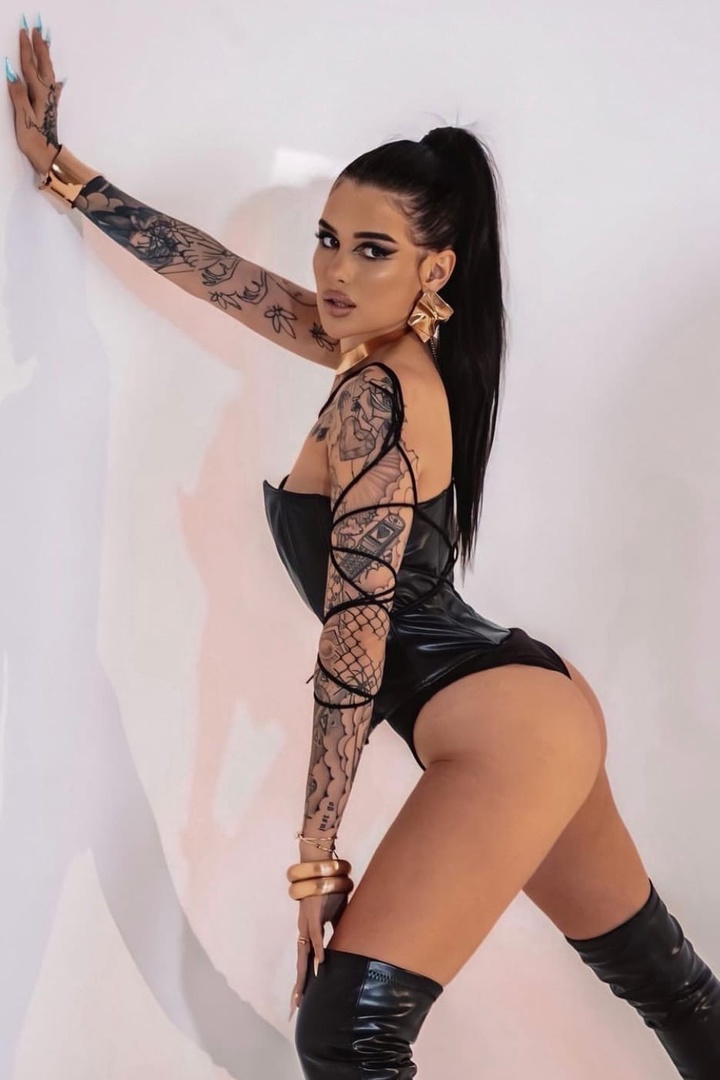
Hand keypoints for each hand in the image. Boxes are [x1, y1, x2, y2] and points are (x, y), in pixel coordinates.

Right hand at [6, 20, 63, 173]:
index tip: (23, 32)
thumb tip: (13, 75)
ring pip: (48, 73)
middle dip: (39, 47)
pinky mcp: (50, 107)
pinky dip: (52, 78)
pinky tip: (57, 80)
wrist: (48, 155)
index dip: (26, 49)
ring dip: (46, 57)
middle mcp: (46, 93)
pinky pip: (52, 86)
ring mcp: (50, 100)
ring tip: (45, 43)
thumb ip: (18, 95)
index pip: (30, 66)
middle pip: (42, 65)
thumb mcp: (23, 117)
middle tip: (36, 29)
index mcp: (38, 93)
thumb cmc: (33, 138)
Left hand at [289, 889, 348, 1020]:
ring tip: (302, 994)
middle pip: (301, 963)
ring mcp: (308, 924)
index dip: (304, 979)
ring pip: (304, 954)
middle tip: (296, 1007)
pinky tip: (320, 962)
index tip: (301, 998)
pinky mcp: (313, 914)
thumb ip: (337, 929)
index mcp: (311, 933)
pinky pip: (317, 934)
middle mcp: (306, 932)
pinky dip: (318, 948)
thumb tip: (344, 943)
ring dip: (303, 975)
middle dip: (299, 986)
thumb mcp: (336, 914)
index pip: (307, 961)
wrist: (321, 870)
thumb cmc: (328, 890)